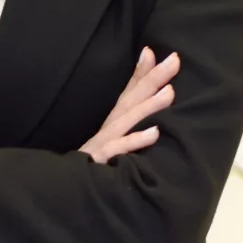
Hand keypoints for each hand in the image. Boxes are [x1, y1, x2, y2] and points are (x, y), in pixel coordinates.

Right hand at [79, 47, 178, 163]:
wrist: (67, 190)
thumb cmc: (97, 166)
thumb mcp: (115, 142)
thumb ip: (131, 119)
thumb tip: (145, 87)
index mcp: (113, 123)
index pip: (130, 92)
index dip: (144, 71)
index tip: (160, 52)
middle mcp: (109, 128)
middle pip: (132, 100)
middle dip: (153, 78)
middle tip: (175, 60)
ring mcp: (103, 143)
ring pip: (127, 121)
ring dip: (149, 106)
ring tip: (170, 91)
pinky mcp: (98, 161)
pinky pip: (117, 149)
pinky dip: (134, 140)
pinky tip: (155, 133)